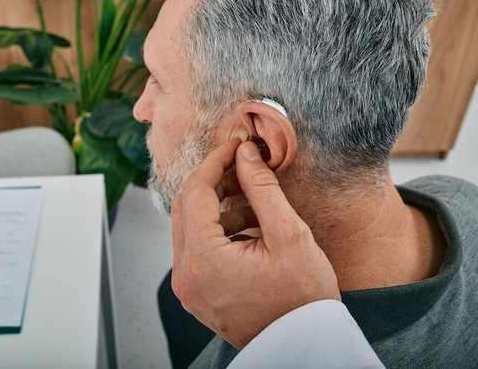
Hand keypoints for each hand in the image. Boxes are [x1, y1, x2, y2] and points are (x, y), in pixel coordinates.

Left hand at [170, 138, 340, 348]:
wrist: (307, 347)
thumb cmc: (302, 299)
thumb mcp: (288, 235)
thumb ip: (262, 188)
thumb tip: (245, 153)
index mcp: (202, 259)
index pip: (196, 191)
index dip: (215, 161)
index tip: (236, 145)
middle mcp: (186, 275)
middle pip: (187, 208)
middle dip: (215, 182)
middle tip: (244, 167)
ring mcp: (189, 287)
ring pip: (192, 228)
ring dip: (219, 208)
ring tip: (256, 202)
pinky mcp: (199, 294)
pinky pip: (199, 250)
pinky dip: (219, 232)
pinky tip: (251, 228)